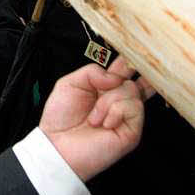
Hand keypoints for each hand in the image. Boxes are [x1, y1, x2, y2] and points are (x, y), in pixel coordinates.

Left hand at [39, 55, 153, 182]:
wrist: (57, 145)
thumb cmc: (61, 117)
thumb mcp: (70, 83)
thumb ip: (93, 72)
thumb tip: (115, 77)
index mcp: (105, 87)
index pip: (125, 69)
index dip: (131, 59)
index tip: (137, 48)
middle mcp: (119, 100)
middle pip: (134, 77)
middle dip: (124, 75)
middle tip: (109, 83)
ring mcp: (127, 116)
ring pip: (131, 90)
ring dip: (108, 101)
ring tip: (94, 117)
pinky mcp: (132, 130)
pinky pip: (133, 108)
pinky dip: (115, 111)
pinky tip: (104, 123)